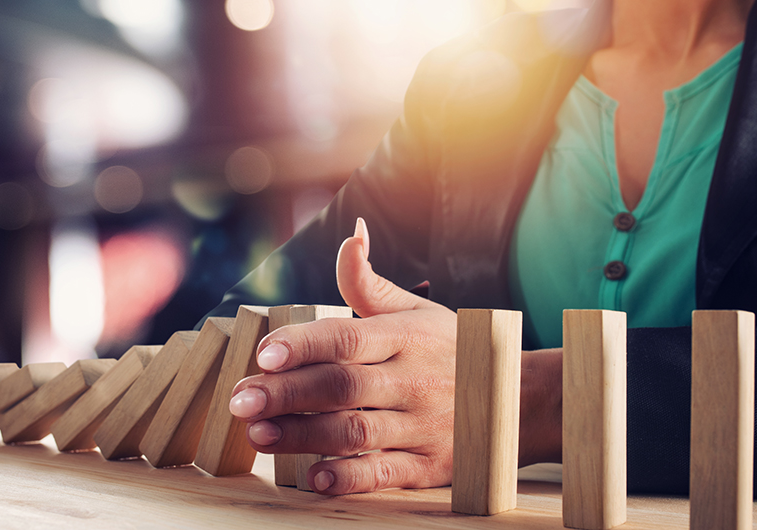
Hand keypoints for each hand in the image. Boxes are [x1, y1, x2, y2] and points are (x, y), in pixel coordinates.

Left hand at [228, 218, 562, 493]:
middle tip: (239, 400)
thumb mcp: (417, 311)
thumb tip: (351, 233)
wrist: (518, 399)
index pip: (348, 338)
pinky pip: (385, 474)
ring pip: (356, 432)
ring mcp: (424, 426)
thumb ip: (370, 282)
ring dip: (303, 436)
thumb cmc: (451, 349)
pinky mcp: (429, 466)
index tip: (263, 354)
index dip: (303, 345)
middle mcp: (415, 381)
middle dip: (286, 394)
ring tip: (258, 434)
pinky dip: (348, 477)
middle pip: (341, 387)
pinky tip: (313, 476)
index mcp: (407, 337)